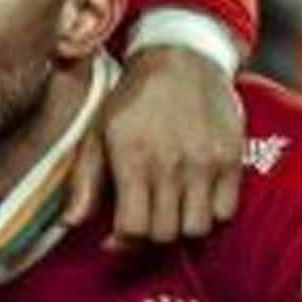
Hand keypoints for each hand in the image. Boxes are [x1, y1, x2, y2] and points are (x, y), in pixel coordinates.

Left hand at [64, 46, 243, 248]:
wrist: (181, 58)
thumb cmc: (132, 99)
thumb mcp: (97, 134)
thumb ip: (84, 182)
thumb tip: (69, 224)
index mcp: (132, 159)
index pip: (133, 228)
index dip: (122, 242)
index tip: (116, 237)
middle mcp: (171, 164)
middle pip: (164, 234)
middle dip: (149, 237)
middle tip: (143, 223)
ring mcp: (205, 163)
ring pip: (197, 228)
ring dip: (180, 229)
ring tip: (169, 213)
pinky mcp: (232, 159)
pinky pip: (226, 212)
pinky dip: (210, 216)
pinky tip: (195, 201)